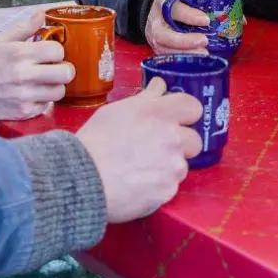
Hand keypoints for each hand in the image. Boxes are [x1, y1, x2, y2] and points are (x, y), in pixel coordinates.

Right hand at [0, 12, 76, 123]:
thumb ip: (23, 27)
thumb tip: (42, 14)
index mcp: (19, 53)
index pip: (58, 50)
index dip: (56, 50)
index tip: (49, 52)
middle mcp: (25, 75)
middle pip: (66, 73)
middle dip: (63, 69)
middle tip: (54, 68)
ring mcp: (25, 96)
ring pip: (60, 92)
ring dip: (55, 86)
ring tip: (44, 82)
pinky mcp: (23, 113)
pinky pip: (46, 106)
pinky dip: (43, 101)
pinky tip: (32, 94)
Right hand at [76, 78, 203, 222]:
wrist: (82, 178)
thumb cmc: (95, 140)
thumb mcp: (116, 111)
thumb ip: (145, 99)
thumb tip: (160, 86)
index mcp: (159, 113)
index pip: (194, 107)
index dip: (185, 114)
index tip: (175, 120)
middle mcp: (173, 138)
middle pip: (195, 140)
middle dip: (180, 144)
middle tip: (156, 148)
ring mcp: (173, 166)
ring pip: (181, 165)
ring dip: (168, 167)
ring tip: (141, 170)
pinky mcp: (169, 192)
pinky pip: (170, 187)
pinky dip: (158, 186)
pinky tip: (138, 185)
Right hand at [145, 0, 209, 53]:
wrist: (157, 10)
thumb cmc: (175, 1)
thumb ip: (194, 2)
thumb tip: (208, 18)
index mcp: (162, 3)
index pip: (174, 9)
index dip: (189, 16)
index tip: (206, 20)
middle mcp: (155, 22)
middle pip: (163, 35)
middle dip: (184, 41)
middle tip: (204, 41)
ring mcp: (153, 38)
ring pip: (164, 49)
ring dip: (185, 53)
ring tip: (204, 53)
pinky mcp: (158, 49)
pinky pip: (168, 57)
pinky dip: (182, 59)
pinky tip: (197, 60)